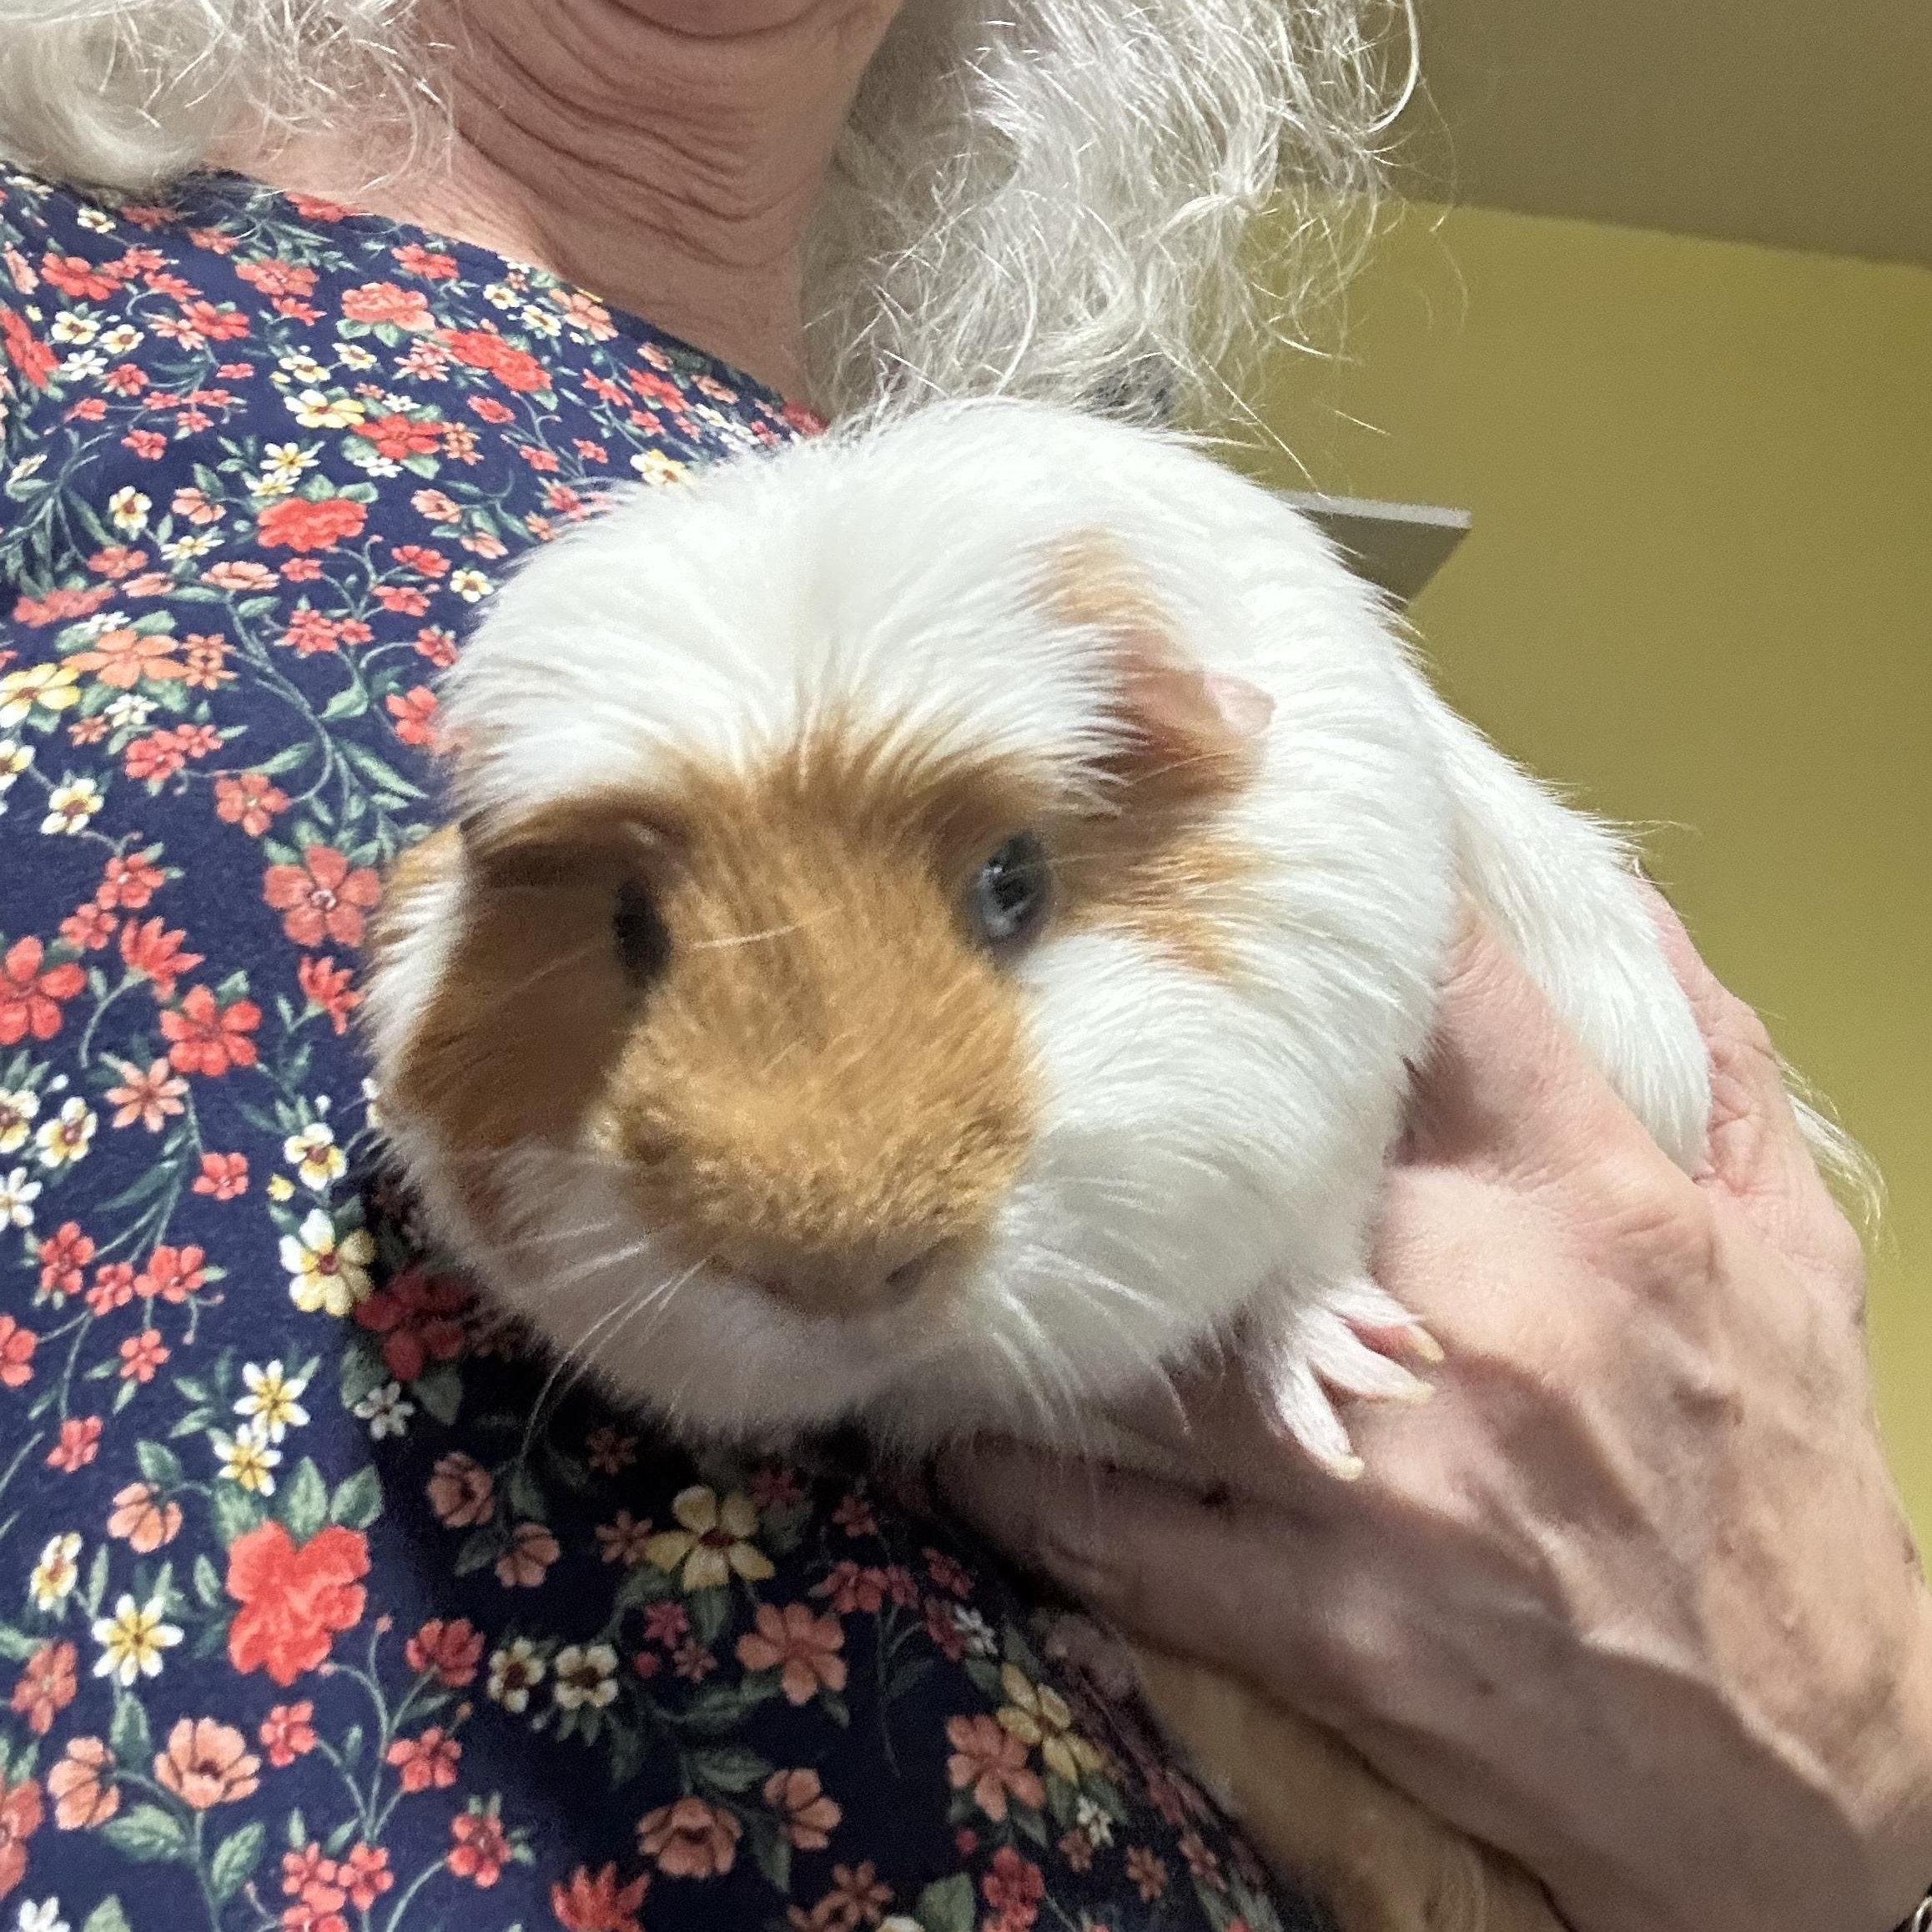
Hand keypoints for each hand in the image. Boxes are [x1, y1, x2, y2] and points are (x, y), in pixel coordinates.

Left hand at [941, 905, 1931, 1931]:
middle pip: (1248, 1151)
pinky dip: (1021, 1486)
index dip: (1342, 912)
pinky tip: (952, 1433)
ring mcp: (1382, 1472)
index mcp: (1596, 1210)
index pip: (1447, 997)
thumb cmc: (1787, 1490)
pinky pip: (1118, 1534)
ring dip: (1048, 1285)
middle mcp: (1474, 1317)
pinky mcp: (1323, 1617)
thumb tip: (1638, 917)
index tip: (1241, 859)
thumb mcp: (1795, 1261)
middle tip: (1040, 1032)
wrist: (1802, 1769)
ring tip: (945, 1229)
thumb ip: (1717, 1074)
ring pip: (1149, 1337)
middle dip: (1157, 1096)